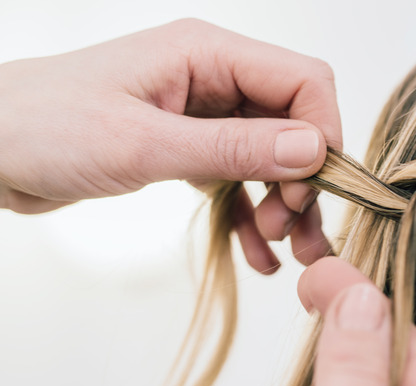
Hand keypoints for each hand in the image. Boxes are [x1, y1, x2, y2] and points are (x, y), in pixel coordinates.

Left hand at [0, 19, 340, 269]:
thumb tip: (312, 150)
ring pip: (273, 156)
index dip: (322, 133)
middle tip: (288, 227)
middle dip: (302, 178)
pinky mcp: (190, 147)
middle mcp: (215, 78)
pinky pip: (239, 179)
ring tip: (282, 247)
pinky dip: (252, 216)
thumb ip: (233, 147)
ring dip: (285, 203)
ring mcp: (204, 114)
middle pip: (294, 122)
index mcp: (208, 53)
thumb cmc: (46, 127)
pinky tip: (258, 255)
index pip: (302, 81)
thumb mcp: (144, 143)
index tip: (310, 189)